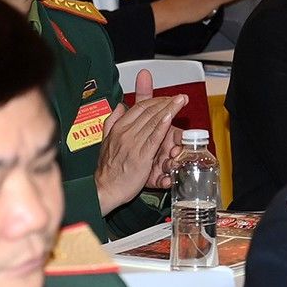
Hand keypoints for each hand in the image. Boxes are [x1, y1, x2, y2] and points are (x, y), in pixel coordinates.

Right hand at [95, 68, 185, 212]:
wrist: (105, 189)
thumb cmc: (108, 168)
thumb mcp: (106, 140)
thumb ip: (112, 121)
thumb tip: (119, 105)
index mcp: (118, 127)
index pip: (139, 107)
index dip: (155, 100)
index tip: (168, 97)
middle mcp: (125, 132)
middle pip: (149, 111)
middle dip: (166, 102)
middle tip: (181, 97)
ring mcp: (133, 144)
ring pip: (153, 122)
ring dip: (169, 109)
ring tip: (181, 101)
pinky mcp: (141, 156)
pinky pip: (153, 138)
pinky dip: (162, 126)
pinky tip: (170, 116)